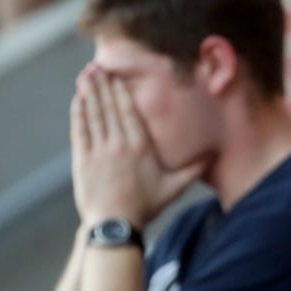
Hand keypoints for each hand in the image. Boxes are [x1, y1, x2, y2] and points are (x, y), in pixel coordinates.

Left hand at [70, 66, 202, 227]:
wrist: (116, 224)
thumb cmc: (146, 207)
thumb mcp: (173, 188)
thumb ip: (193, 170)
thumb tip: (212, 156)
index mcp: (140, 147)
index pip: (128, 111)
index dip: (120, 91)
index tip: (116, 75)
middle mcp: (119, 144)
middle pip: (109, 107)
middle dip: (102, 84)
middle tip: (96, 65)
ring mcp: (99, 151)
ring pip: (93, 114)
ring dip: (89, 92)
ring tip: (86, 75)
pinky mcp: (83, 160)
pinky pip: (80, 130)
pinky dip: (78, 113)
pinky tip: (78, 100)